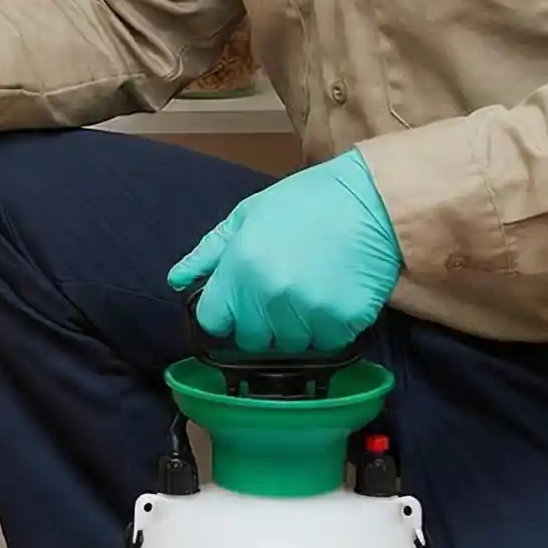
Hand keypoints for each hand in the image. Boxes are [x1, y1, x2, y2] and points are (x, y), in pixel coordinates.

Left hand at [168, 150, 402, 353]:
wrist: (372, 201)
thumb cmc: (306, 203)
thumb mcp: (248, 215)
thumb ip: (210, 252)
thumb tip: (175, 280)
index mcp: (240, 268)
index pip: (213, 320)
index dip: (225, 314)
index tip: (240, 304)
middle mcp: (269, 295)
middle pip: (250, 340)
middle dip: (261, 323)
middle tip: (282, 292)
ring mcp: (307, 312)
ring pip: (289, 345)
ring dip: (297, 328)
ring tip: (311, 291)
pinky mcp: (343, 323)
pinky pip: (325, 344)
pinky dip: (329, 328)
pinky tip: (334, 295)